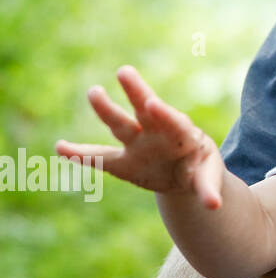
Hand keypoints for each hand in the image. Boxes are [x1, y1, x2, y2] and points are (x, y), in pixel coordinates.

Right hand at [57, 66, 224, 208]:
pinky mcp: (122, 162)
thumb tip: (213, 206)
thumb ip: (208, 188)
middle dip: (137, 90)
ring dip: (106, 109)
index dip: (163, 113)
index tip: (151, 102)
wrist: (186, 176)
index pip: (174, 121)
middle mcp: (158, 132)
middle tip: (125, 71)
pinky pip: (98, 158)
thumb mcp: (209, 176)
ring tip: (94, 91)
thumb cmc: (200, 168)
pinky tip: (60, 147)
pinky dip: (80, 155)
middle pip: (145, 109)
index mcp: (183, 134)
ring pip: (120, 124)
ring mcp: (138, 144)